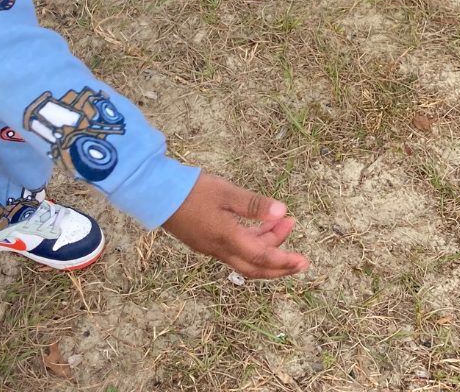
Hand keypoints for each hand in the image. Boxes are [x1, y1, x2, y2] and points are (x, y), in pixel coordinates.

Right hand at [161, 171, 307, 278]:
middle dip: (280, 266)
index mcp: (227, 239)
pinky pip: (236, 251)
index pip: (261, 258)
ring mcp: (212, 248)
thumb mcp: (227, 193)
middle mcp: (220, 249)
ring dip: (268, 247)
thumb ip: (254, 204)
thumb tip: (282, 212)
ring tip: (285, 223)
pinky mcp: (207, 241)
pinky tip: (262, 226)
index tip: (303, 261)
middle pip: (255, 268)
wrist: (157, 195)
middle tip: (301, 259)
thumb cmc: (193, 192)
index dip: (284, 261)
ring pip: (246, 258)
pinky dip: (254, 243)